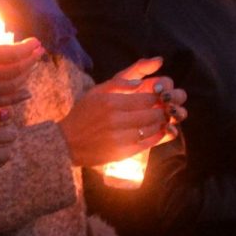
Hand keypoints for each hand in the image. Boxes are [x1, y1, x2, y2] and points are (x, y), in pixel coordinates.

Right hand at [0, 21, 43, 112]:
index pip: (11, 53)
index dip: (26, 47)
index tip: (35, 41)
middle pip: (16, 70)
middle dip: (31, 60)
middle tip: (39, 51)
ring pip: (12, 87)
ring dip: (26, 75)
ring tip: (32, 66)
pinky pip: (1, 103)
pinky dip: (16, 98)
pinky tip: (24, 93)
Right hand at [60, 59, 178, 167]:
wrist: (68, 142)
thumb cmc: (83, 114)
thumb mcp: (96, 92)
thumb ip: (118, 83)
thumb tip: (140, 83)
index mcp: (111, 103)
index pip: (146, 99)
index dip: (158, 97)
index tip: (161, 96)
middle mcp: (117, 121)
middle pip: (152, 114)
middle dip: (163, 110)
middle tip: (167, 107)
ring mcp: (121, 139)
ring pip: (152, 129)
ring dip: (161, 123)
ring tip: (163, 118)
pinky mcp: (123, 153)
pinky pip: (147, 143)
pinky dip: (157, 136)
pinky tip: (159, 131)